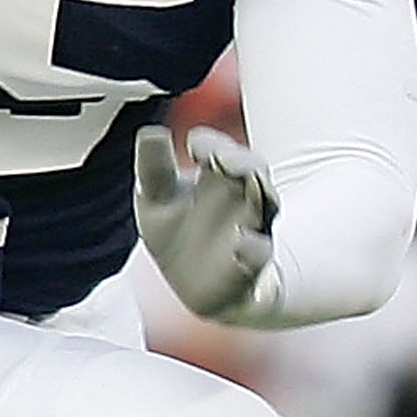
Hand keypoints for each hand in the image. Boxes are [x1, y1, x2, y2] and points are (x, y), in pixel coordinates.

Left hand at [133, 123, 277, 319]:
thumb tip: (150, 132)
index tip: (193, 145)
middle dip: (241, 161)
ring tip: (250, 180)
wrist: (193, 285)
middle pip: (252, 169)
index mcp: (218, 174)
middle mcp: (243, 195)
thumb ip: (154, 168)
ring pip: (267, 203)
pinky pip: (260, 254)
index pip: (220, 150)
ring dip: (260, 191)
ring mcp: (253, 228)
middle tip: (221, 158)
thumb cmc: (175, 230)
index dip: (210, 144)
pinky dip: (254, 248)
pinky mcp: (252, 264)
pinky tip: (241, 242)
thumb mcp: (156, 197)